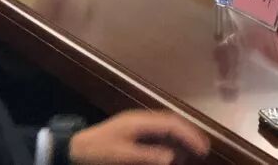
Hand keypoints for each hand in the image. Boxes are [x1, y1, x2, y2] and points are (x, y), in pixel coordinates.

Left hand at [69, 110, 208, 164]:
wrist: (73, 148)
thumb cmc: (97, 151)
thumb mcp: (121, 156)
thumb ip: (147, 156)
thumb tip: (173, 157)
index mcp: (139, 121)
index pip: (171, 124)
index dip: (189, 134)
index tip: (203, 148)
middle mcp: (140, 119)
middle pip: (171, 121)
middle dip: (189, 133)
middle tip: (204, 149)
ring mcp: (135, 124)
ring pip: (165, 126)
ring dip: (180, 136)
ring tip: (194, 150)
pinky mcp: (131, 132)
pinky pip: (156, 133)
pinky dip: (168, 140)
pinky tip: (172, 152)